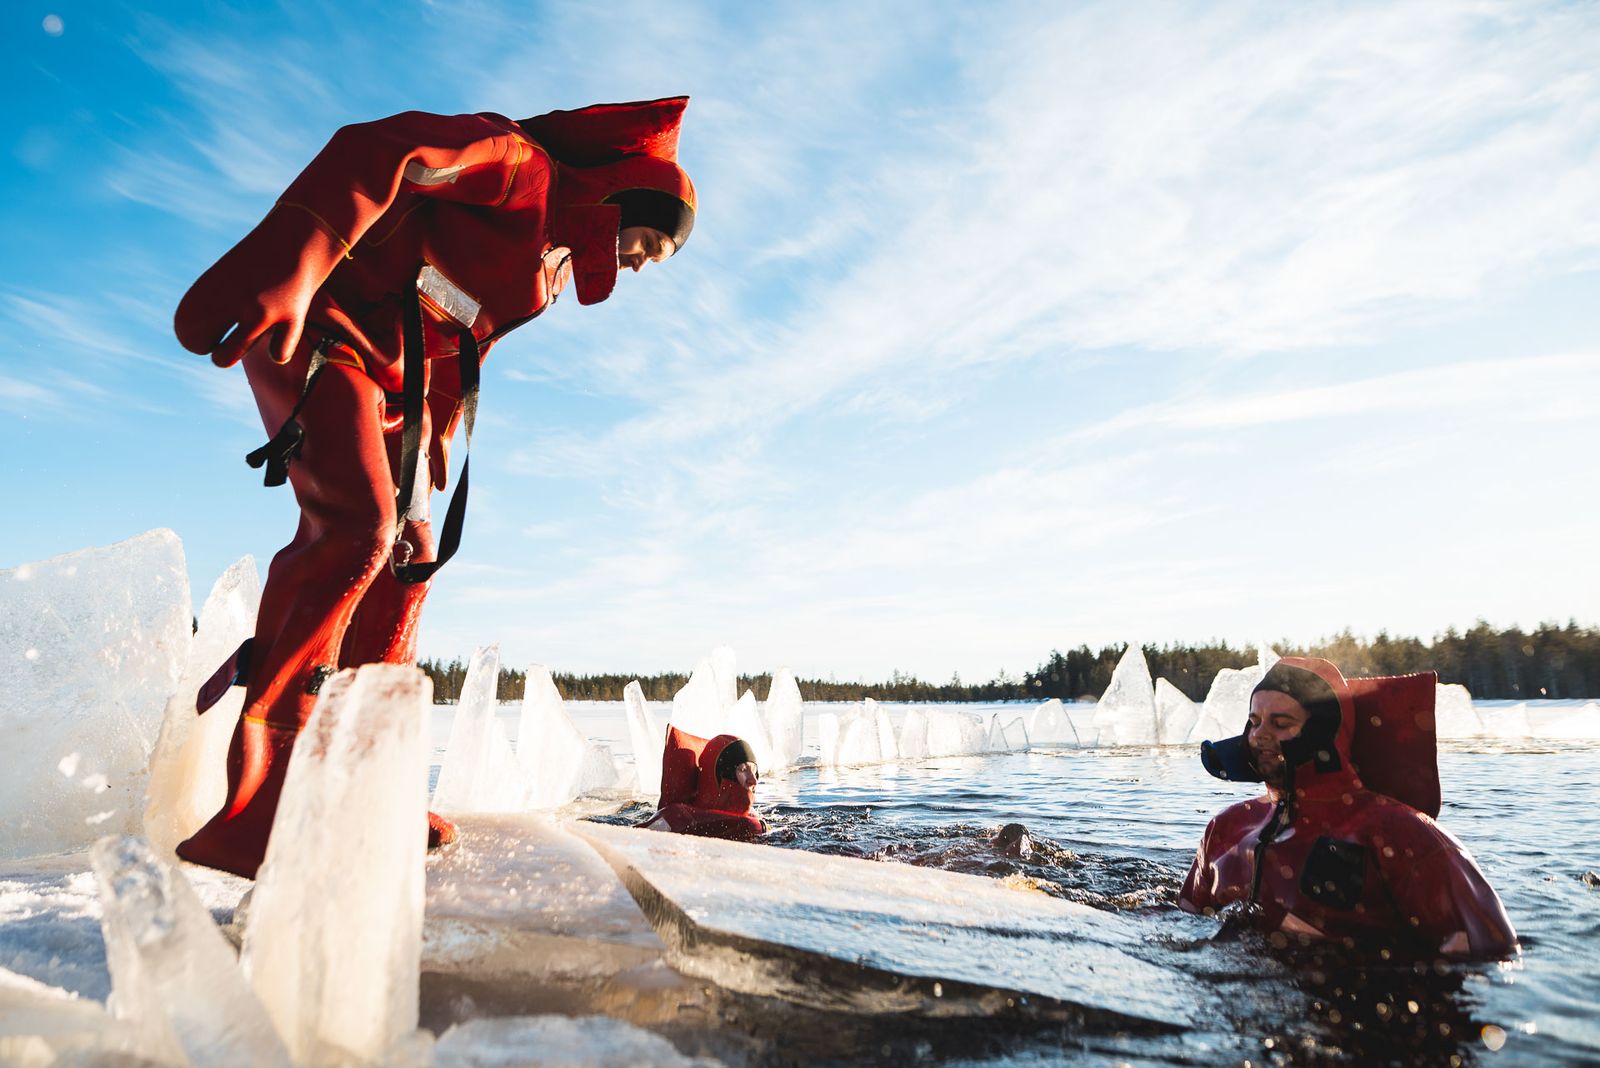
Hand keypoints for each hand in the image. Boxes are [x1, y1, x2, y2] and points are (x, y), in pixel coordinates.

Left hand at [174, 207, 344, 367]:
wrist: (300, 239)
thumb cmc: (258, 263)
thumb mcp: (226, 279)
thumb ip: (214, 309)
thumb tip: (219, 353)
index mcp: (211, 284)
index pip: (184, 328)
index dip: (192, 335)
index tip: (207, 330)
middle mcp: (230, 298)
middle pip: (197, 344)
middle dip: (205, 347)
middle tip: (216, 342)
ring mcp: (261, 312)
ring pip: (225, 357)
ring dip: (226, 356)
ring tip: (237, 345)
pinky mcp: (291, 320)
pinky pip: (277, 355)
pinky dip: (279, 352)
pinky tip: (280, 339)